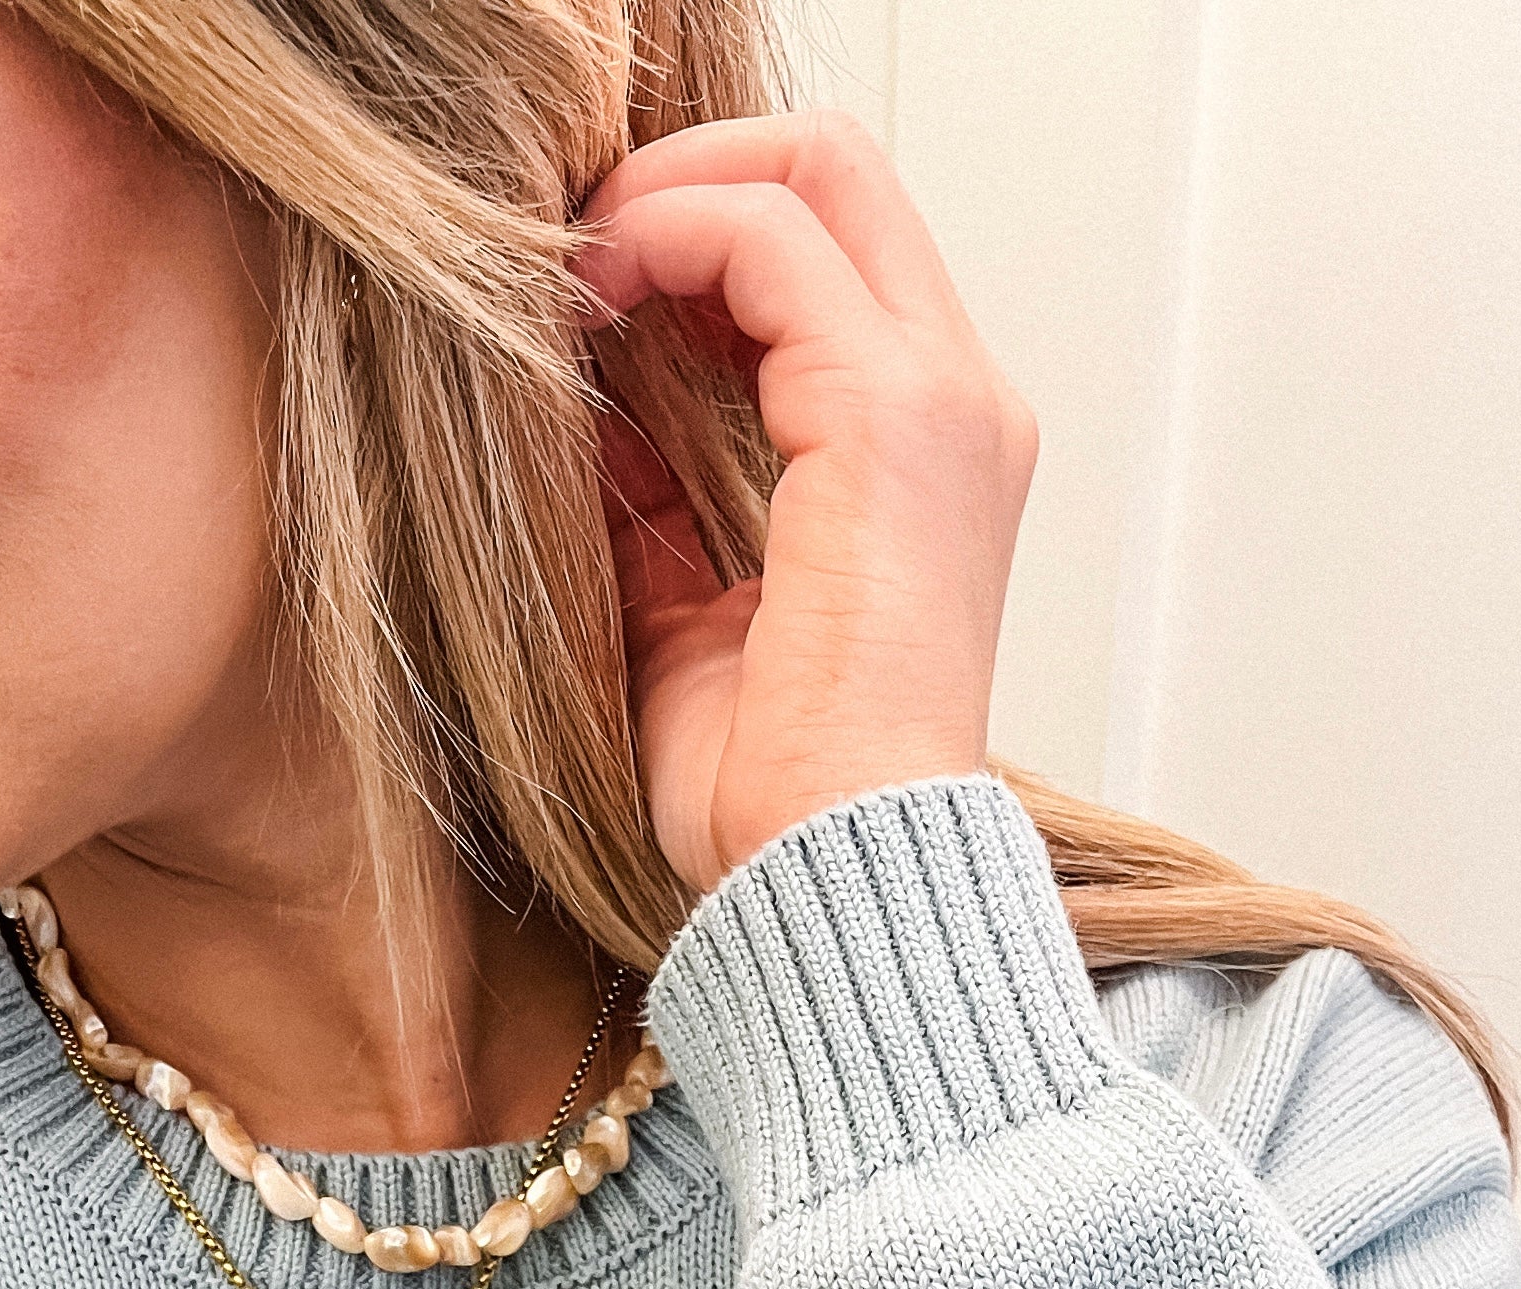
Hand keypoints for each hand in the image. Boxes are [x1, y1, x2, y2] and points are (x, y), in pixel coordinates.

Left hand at [575, 113, 1038, 891]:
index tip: (585, 290)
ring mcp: (938, 399)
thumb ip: (652, 506)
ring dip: (661, 198)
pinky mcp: (888, 414)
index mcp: (927, 456)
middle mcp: (956, 404)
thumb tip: (578, 411)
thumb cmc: (769, 801)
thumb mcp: (686, 621)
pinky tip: (585, 300)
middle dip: (684, 175)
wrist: (828, 880)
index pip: (828, 262)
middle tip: (570, 246)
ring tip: (564, 273)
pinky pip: (765, 239)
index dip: (697, 235)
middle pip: (834, 176)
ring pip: (808, 175)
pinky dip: (660, 236)